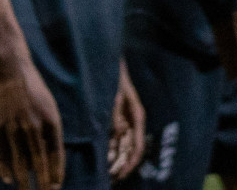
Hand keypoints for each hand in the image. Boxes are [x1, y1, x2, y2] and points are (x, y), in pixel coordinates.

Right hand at [0, 36, 64, 188]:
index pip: (56, 154)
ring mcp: (14, 126)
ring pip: (20, 161)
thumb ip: (49, 127)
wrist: (8, 64)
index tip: (55, 187)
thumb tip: (50, 152)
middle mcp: (33, 125)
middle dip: (42, 183)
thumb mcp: (48, 104)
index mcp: (50, 120)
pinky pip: (1, 152)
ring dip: (24, 181)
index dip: (56, 173)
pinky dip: (4, 168)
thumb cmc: (30, 84)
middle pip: (39, 162)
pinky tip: (7, 179)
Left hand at [107, 59, 145, 180]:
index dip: (129, 163)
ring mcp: (124, 120)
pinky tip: (101, 157)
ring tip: (103, 173)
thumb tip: (118, 132)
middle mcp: (132, 121)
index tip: (119, 175)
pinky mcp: (115, 118)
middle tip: (109, 179)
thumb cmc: (113, 75)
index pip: (136, 147)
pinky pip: (114, 138)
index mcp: (136, 116)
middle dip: (120, 165)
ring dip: (114, 160)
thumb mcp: (114, 93)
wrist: (106, 59)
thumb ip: (115, 112)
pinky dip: (109, 149)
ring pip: (121, 146)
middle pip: (129, 150)